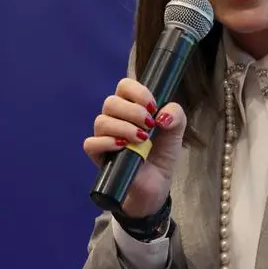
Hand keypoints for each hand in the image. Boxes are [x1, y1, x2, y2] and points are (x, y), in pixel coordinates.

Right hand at [83, 78, 186, 217]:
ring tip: (141, 139)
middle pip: (111, 102)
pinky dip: (108, 142)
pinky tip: (124, 147)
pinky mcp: (98, 155)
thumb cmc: (162, 152)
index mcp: (131, 106)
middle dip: (133, 111)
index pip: (124, 86)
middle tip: (150, 126)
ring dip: (124, 127)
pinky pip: (91, 143)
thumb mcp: (176, 131)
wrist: (157, 182)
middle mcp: (115, 118)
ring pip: (101, 121)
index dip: (138, 92)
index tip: (154, 107)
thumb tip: (162, 115)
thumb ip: (176, 115)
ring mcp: (104, 136)